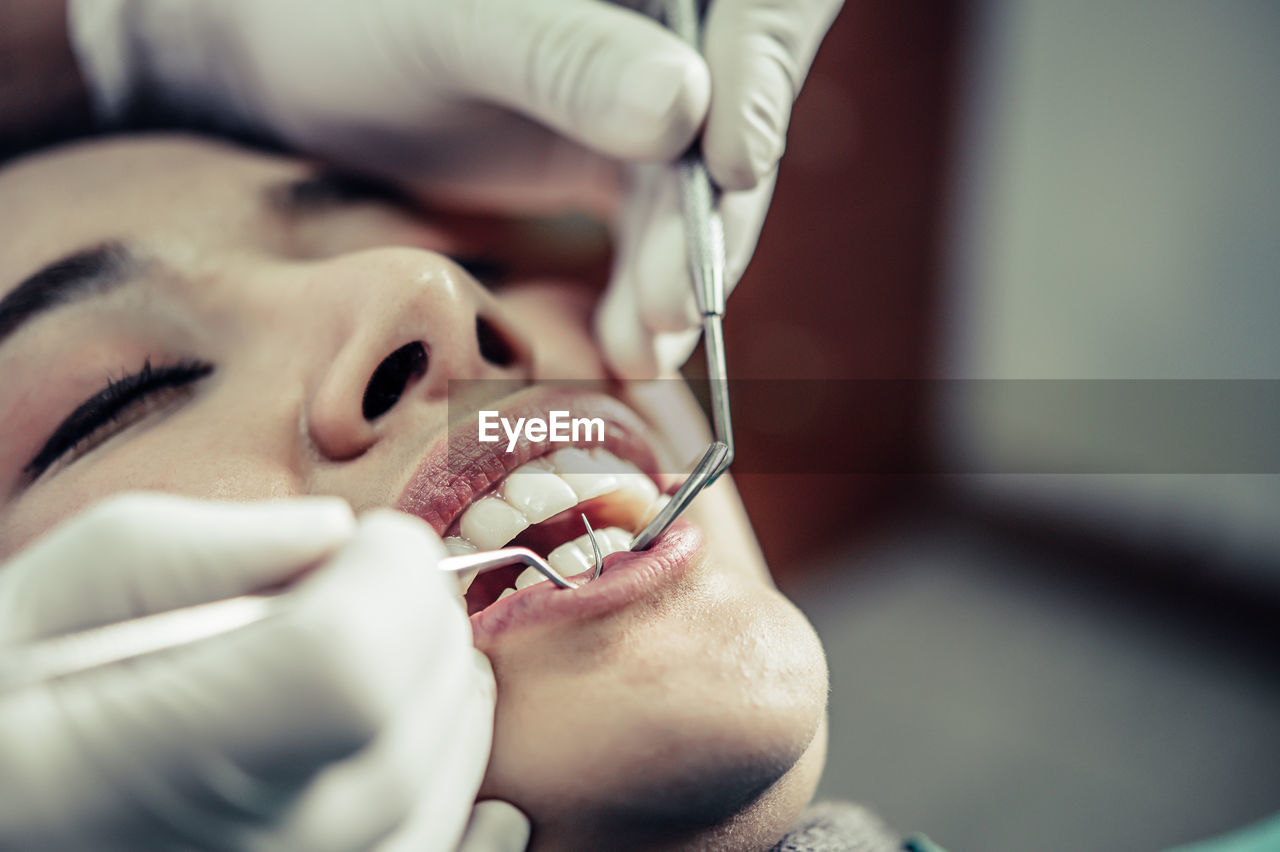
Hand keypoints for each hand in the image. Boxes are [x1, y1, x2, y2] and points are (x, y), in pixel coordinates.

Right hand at [0, 494, 509, 850]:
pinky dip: (446, 759)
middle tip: (367, 580)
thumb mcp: (49, 597)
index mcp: (125, 769)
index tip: (366, 541)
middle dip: (417, 614)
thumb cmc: (9, 710)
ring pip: (441, 778)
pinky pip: (438, 837)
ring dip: (435, 679)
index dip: (384, 581)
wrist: (17, 815)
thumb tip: (331, 533)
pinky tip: (408, 712)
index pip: (342, 672)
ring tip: (372, 638)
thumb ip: (195, 550)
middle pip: (407, 719)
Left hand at [68, 0, 842, 376]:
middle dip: (713, 214)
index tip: (729, 164)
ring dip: (687, 269)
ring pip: (709, 184)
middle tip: (674, 304)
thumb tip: (686, 108)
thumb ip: (565, 58)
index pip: (761, 5)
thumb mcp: (447, 29)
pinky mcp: (625, 155)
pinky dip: (655, 286)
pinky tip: (632, 344)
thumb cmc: (347, 18)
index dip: (763, 73)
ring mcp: (651, 90)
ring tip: (646, 346)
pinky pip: (668, 225)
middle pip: (741, 112)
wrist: (291, 68)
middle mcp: (666, 26)